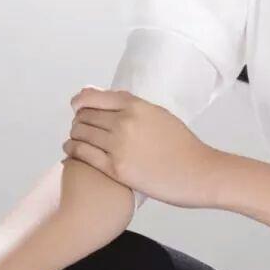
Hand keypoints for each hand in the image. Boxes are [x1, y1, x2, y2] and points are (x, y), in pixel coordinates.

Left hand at [63, 86, 224, 208]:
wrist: (199, 172)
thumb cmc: (184, 146)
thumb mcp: (160, 115)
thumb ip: (135, 108)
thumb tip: (114, 103)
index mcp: (136, 106)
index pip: (93, 96)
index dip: (80, 101)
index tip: (77, 107)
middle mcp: (124, 122)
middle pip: (84, 115)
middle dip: (78, 120)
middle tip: (79, 128)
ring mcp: (118, 146)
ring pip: (80, 134)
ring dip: (74, 135)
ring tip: (75, 140)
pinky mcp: (116, 169)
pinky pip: (82, 154)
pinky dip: (72, 151)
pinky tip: (70, 152)